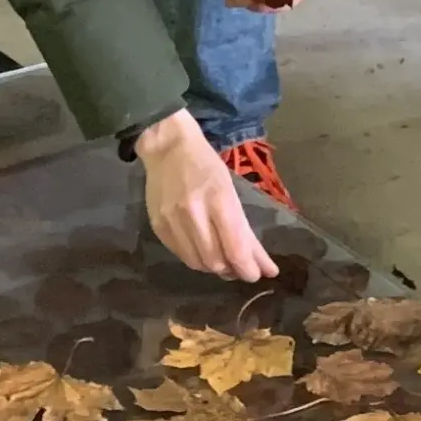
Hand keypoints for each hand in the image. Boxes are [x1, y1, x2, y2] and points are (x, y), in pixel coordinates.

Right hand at [137, 110, 275, 280]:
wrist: (167, 147)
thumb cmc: (206, 165)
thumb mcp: (231, 191)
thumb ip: (243, 229)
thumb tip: (262, 263)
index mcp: (219, 201)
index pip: (235, 248)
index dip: (249, 268)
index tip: (259, 274)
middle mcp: (194, 214)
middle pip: (216, 262)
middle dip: (233, 271)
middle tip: (242, 268)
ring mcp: (173, 221)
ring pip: (198, 263)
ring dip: (215, 268)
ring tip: (225, 262)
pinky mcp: (158, 226)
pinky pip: (181, 255)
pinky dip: (197, 259)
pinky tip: (204, 252)